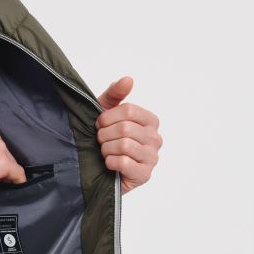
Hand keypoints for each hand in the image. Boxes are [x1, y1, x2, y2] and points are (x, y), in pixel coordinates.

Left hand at [95, 76, 161, 195]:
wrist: (98, 169)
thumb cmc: (105, 138)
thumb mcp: (105, 112)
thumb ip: (115, 94)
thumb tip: (128, 79)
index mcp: (150, 120)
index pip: (128, 110)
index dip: (107, 117)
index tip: (100, 124)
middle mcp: (156, 138)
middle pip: (125, 128)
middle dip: (104, 135)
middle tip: (101, 141)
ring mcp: (152, 157)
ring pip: (124, 145)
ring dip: (106, 149)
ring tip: (105, 152)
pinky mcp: (144, 174)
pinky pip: (123, 162)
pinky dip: (110, 162)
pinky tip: (109, 164)